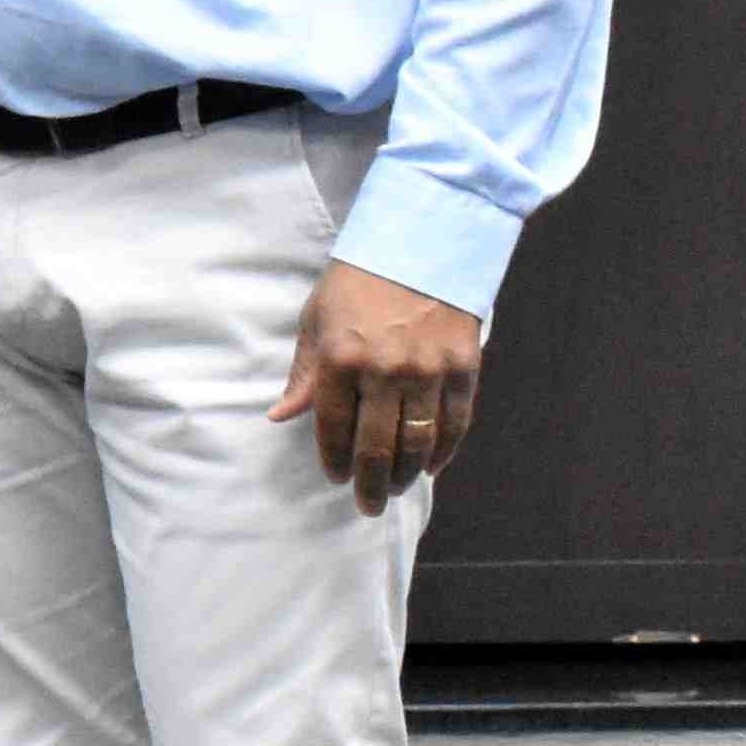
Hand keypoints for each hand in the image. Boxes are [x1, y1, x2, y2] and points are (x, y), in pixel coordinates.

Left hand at [272, 261, 486, 511]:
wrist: (424, 239)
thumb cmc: (359, 279)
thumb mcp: (317, 319)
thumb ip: (305, 373)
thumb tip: (280, 415)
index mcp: (340, 358)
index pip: (333, 428)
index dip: (333, 460)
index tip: (335, 477)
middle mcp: (384, 370)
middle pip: (377, 447)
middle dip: (371, 484)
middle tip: (368, 505)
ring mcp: (428, 370)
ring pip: (418, 443)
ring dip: (408, 474)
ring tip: (398, 489)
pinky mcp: (465, 366)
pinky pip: (455, 422)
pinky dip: (444, 450)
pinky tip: (432, 466)